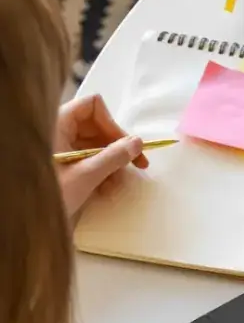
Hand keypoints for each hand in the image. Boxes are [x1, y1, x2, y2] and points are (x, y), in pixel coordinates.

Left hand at [54, 94, 147, 216]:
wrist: (26, 216)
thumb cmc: (51, 193)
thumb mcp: (86, 175)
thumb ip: (114, 157)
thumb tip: (137, 143)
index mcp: (58, 124)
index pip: (92, 106)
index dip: (112, 124)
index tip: (126, 146)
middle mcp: (59, 130)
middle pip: (97, 126)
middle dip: (117, 147)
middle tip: (137, 165)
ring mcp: (61, 146)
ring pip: (96, 144)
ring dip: (112, 163)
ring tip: (115, 185)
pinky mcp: (63, 161)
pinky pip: (89, 158)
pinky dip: (101, 171)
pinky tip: (104, 190)